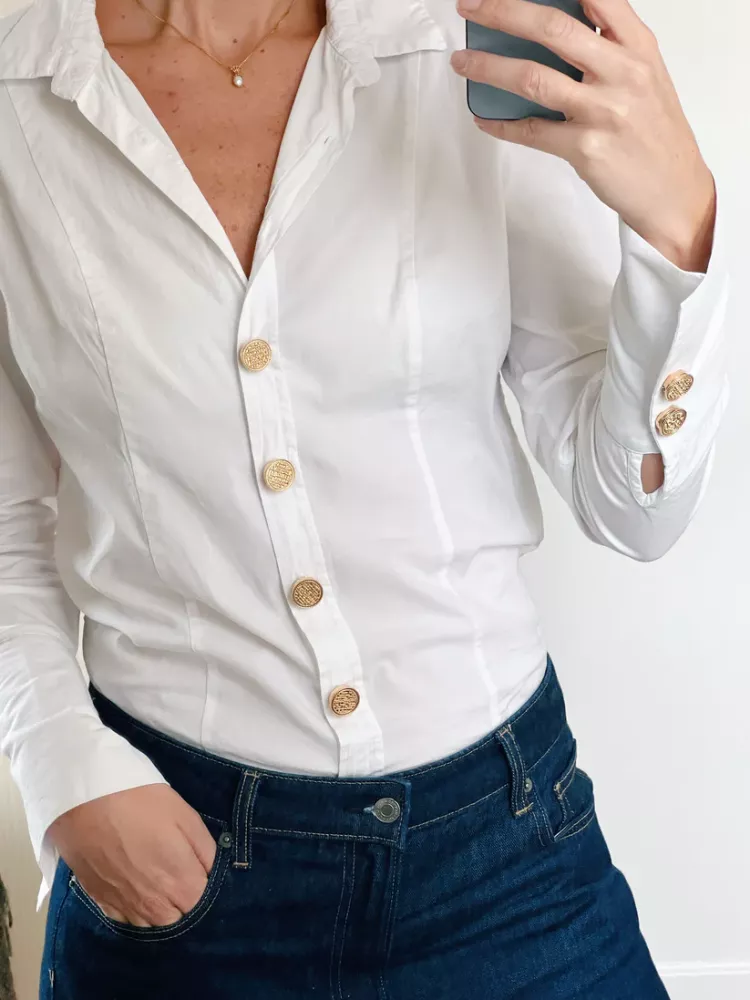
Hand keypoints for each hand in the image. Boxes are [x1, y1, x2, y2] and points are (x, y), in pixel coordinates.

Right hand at [48, 784, 216, 926]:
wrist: (84, 800)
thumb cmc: (141, 801)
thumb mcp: (185, 815)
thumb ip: (205, 849)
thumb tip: (212, 870)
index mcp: (179, 881)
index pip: (203, 903)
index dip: (204, 886)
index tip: (200, 870)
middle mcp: (154, 904)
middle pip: (178, 918)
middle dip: (184, 901)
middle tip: (180, 873)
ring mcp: (125, 906)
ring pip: (152, 924)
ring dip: (160, 909)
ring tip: (158, 881)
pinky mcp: (101, 901)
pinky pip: (125, 920)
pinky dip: (135, 910)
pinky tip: (135, 889)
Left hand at [451, 0, 715, 271]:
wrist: (674, 191)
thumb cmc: (655, 135)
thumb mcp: (646, 76)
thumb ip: (609, 47)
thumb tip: (554, 29)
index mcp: (637, 48)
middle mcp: (622, 72)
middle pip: (551, 28)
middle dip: (503, 11)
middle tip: (473, 7)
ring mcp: (603, 110)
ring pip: (532, 78)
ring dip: (488, 67)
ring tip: (464, 62)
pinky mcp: (585, 149)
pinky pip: (530, 131)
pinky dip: (501, 123)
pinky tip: (485, 117)